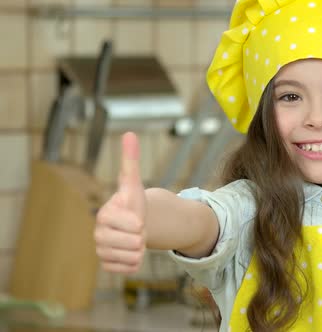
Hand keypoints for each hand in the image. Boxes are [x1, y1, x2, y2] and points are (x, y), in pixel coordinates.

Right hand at [94, 132, 146, 273]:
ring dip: (140, 249)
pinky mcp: (107, 266)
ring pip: (133, 257)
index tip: (135, 217)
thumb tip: (129, 133)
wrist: (133, 223)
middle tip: (136, 229)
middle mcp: (98, 234)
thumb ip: (131, 161)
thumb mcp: (134, 183)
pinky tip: (131, 252)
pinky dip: (136, 262)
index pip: (134, 225)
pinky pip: (129, 269)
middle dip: (142, 236)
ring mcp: (101, 251)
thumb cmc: (132, 203)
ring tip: (134, 239)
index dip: (140, 222)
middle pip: (134, 243)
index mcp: (103, 215)